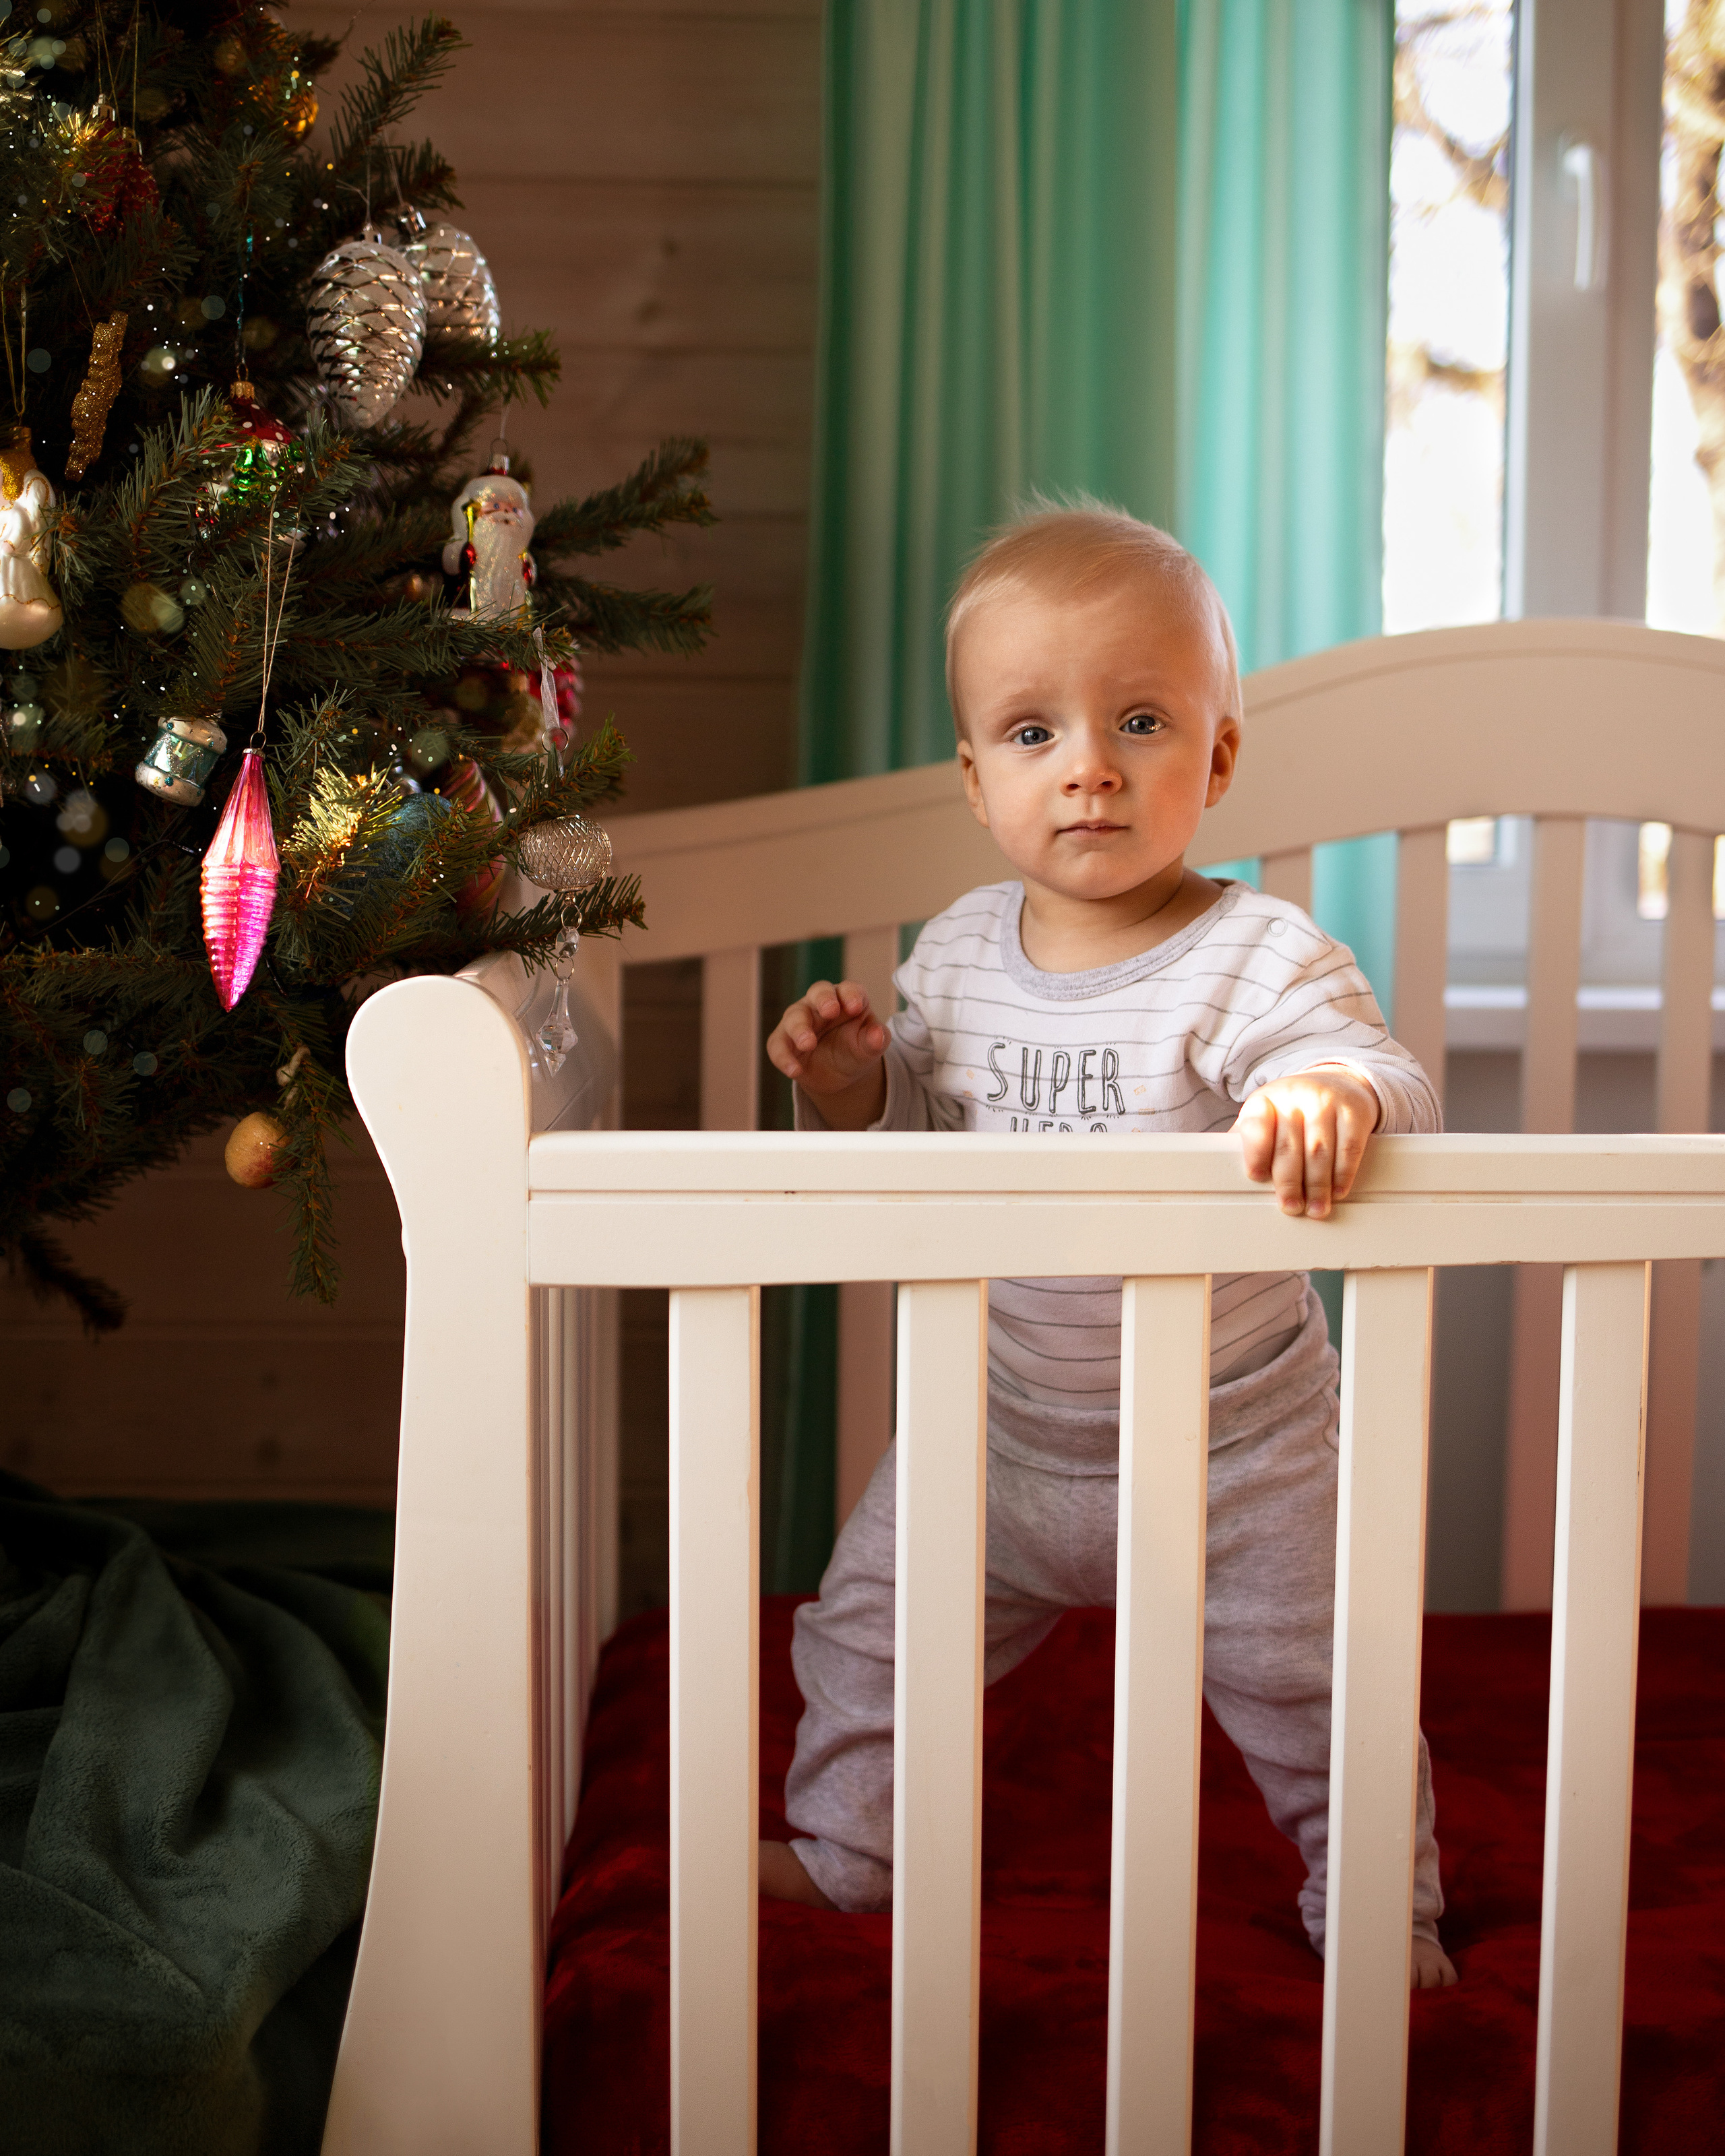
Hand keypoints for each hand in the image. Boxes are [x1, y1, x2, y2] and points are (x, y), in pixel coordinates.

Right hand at [766, 978, 888, 1127]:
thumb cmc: (857, 1051)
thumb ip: (875, 1040)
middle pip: (818, 992)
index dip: (851, 994)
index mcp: (846, 999)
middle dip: (823, 999)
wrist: (841, 1076)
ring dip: (800, 1029)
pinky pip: (778, 1045)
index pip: (848, 989)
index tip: (856, 1006)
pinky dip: (784, 1057)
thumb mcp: (870, 1048)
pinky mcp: (784, 1041)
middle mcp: (820, 1005)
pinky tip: (794, 1070)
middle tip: (830, 1011)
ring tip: (808, 1044)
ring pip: (794, 1017)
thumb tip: (878, 1035)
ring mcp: (799, 1021)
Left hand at [1235, 1066, 1379, 1219]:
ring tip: (1315, 1209)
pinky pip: (1349, 1147)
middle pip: (1289, 1145)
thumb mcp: (1268, 1113)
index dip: (1255, 1151)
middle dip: (1289, 1181)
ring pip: (1320, 1150)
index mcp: (1265, 1100)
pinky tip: (1338, 1191)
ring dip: (1318, 1185)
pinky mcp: (1354, 1112)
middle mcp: (1294, 1097)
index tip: (1255, 1176)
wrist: (1338, 1080)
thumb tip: (1224, 1169)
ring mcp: (1326, 1102)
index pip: (1256, 1124)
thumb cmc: (1295, 1107)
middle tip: (1290, 1207)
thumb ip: (1249, 1139)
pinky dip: (1344, 1173)